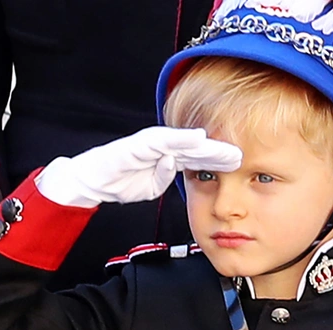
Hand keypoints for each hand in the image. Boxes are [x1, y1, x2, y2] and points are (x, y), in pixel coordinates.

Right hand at [35, 126, 241, 207]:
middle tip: (242, 155)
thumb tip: (176, 168)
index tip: (240, 165)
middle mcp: (161, 146)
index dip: (217, 160)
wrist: (90, 181)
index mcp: (165, 157)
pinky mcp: (138, 143)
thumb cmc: (117, 181)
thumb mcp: (150, 187)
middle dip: (218, 151)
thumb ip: (165, 178)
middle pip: (195, 147)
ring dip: (205, 144)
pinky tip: (197, 139)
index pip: (196, 158)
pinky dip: (180, 139)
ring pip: (183, 141)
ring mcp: (150, 143)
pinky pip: (162, 140)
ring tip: (226, 148)